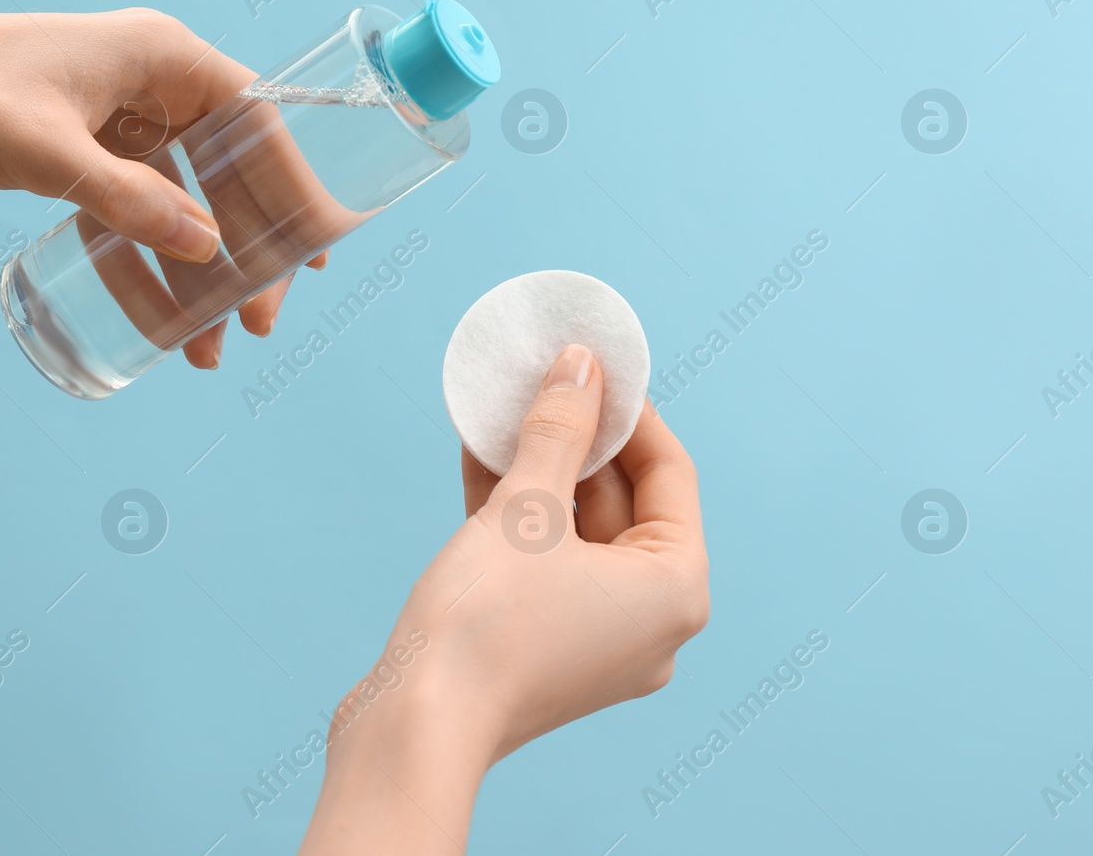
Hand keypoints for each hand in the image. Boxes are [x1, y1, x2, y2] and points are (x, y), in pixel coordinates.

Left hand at [0, 0, 327, 369]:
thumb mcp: (45, 153)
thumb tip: (207, 250)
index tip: (314, 252)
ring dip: (195, 273)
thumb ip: (126, 202)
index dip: (294, 187)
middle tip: (257, 321)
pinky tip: (154, 320)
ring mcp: (116, 118)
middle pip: (227, 172)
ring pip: (181, 204)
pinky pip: (132, 215)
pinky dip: (144, 265)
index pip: (258, 121)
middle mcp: (150, 81)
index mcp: (160, 56)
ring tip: (206, 345)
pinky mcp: (81, 150)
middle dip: (244, 251)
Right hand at [298, 345, 708, 854]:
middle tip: (542, 379)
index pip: (669, 474)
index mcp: (675, 589)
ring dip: (541, 470)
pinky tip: (482, 457)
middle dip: (578, 438)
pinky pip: (547, 563)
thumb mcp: (526, 509)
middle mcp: (652, 621)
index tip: (591, 364)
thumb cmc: (484, 624)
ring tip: (504, 409)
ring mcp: (600, 640)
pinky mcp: (548, 648)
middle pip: (624, 503)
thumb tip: (581, 366)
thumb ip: (560, 430)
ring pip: (578, 531)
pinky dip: (521, 515)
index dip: (628, 411)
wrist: (417, 727)